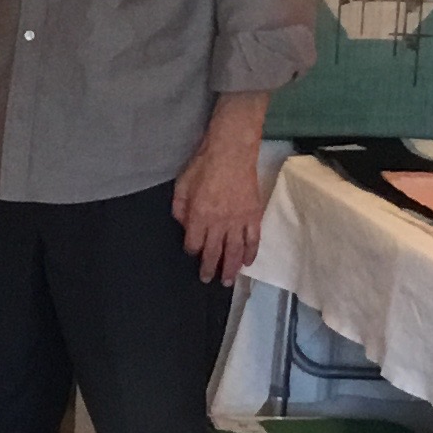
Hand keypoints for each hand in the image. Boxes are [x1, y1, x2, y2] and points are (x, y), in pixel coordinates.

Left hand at [173, 125, 264, 284]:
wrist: (232, 151)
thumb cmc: (203, 165)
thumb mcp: (181, 185)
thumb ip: (179, 208)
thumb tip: (183, 225)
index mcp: (199, 216)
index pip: (194, 244)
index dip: (192, 251)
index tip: (193, 252)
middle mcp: (219, 223)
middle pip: (214, 253)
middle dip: (210, 268)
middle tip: (208, 280)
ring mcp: (238, 221)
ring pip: (235, 251)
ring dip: (231, 268)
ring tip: (228, 282)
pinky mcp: (253, 215)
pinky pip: (253, 240)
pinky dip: (251, 253)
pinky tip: (248, 263)